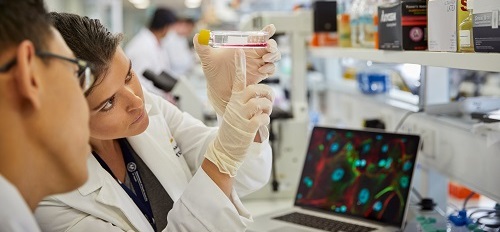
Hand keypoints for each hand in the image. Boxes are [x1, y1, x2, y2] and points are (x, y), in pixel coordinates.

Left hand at [194, 24, 280, 115]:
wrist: (217, 90)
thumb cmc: (213, 73)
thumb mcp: (207, 59)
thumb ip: (202, 47)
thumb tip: (198, 36)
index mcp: (244, 46)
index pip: (258, 36)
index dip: (266, 31)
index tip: (270, 28)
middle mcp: (253, 54)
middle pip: (270, 45)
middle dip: (272, 45)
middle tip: (267, 47)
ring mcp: (257, 65)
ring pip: (273, 57)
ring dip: (273, 56)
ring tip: (265, 59)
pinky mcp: (259, 76)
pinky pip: (270, 70)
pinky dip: (269, 68)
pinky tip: (261, 70)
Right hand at [204, 49, 273, 176]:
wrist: (225, 149)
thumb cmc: (232, 130)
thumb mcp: (234, 113)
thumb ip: (243, 102)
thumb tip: (257, 96)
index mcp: (233, 100)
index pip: (237, 80)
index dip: (239, 65)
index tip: (239, 50)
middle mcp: (236, 106)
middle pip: (255, 90)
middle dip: (266, 93)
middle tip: (269, 99)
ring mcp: (242, 116)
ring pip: (261, 103)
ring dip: (268, 108)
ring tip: (265, 114)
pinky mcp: (248, 127)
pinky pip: (263, 117)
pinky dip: (266, 120)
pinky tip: (262, 124)